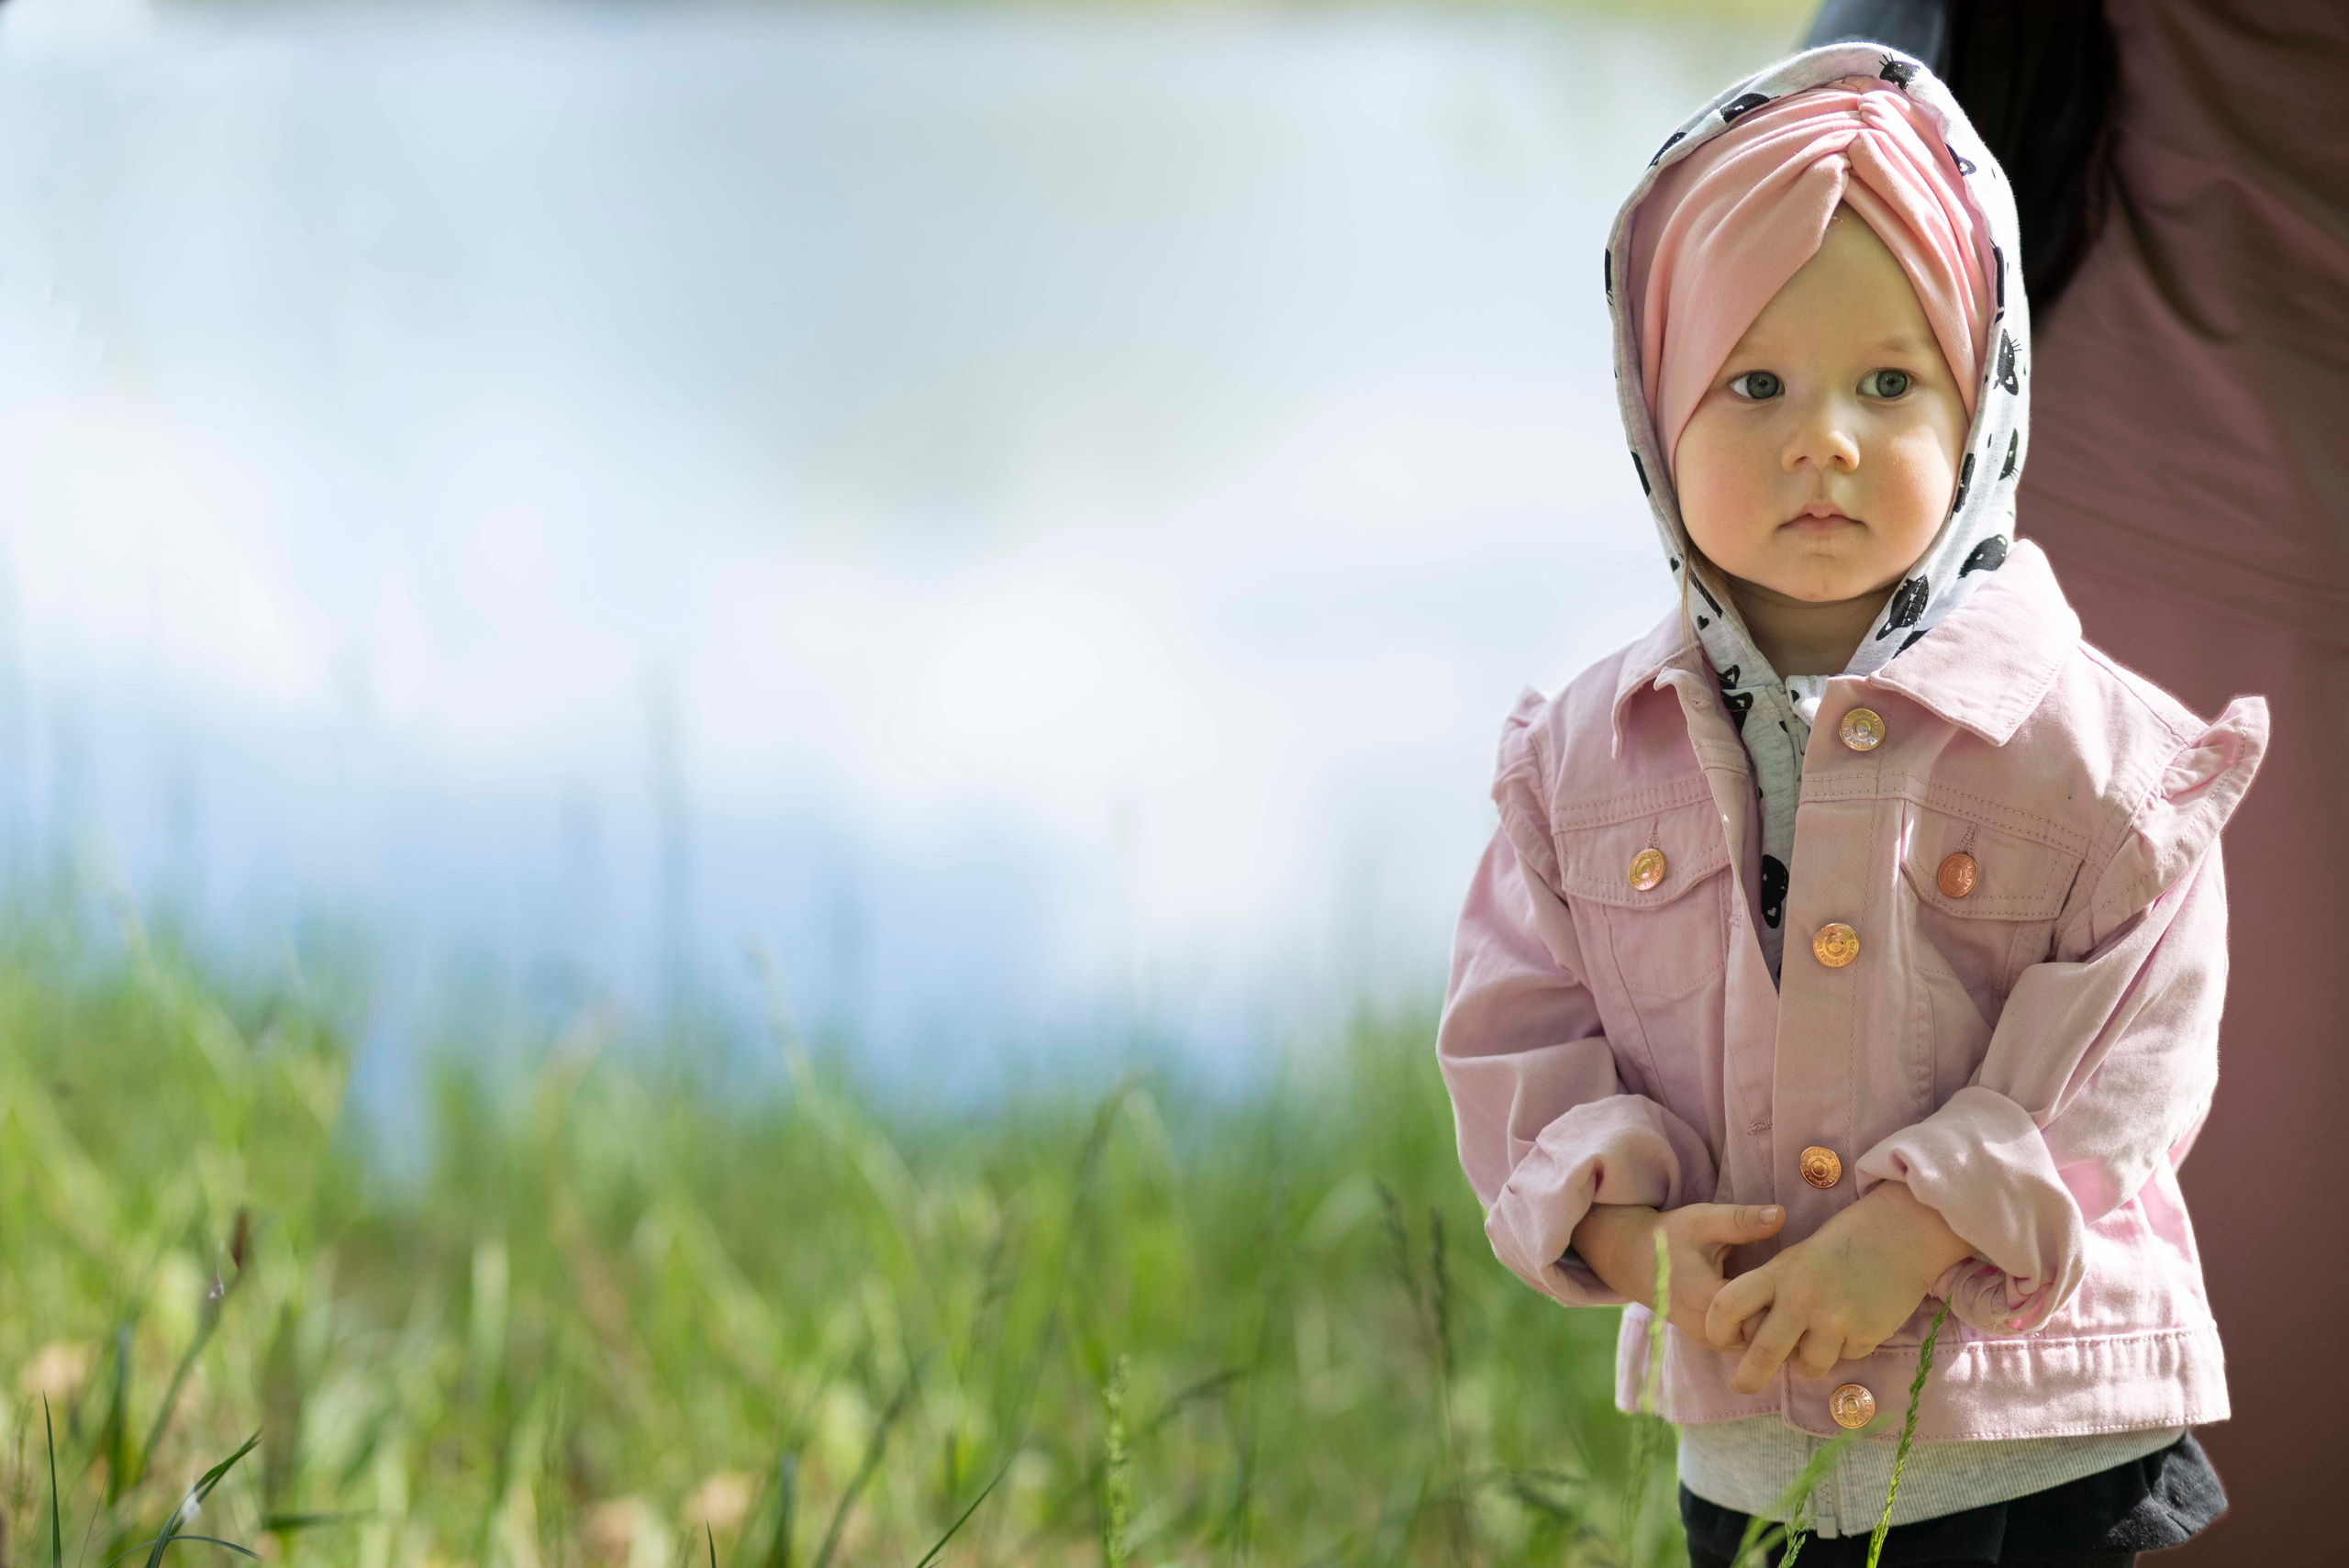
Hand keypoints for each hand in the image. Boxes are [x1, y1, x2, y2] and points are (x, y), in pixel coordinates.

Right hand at [1571, 1201, 1785, 1341]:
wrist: (1630, 1258)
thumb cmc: (1669, 1236)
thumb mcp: (1703, 1220)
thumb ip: (1743, 1220)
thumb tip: (1782, 1214)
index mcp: (1709, 1301)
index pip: (1766, 1317)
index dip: (1790, 1301)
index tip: (1806, 1280)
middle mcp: (1708, 1331)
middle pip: (1765, 1337)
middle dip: (1788, 1316)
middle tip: (1810, 1291)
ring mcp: (1708, 1340)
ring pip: (1757, 1345)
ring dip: (1775, 1324)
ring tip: (1797, 1299)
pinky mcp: (1709, 1341)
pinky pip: (1746, 1343)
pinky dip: (1762, 1328)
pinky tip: (1776, 1306)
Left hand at [1703, 1182, 1973, 1393]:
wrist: (1899, 1234)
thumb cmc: (1838, 1247)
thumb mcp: (1795, 1260)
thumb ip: (1772, 1295)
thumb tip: (1751, 1339)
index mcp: (1778, 1274)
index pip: (1727, 1304)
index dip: (1715, 1328)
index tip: (1718, 1339)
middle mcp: (1802, 1298)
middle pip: (1762, 1353)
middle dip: (1747, 1378)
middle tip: (1742, 1386)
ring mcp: (1836, 1319)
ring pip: (1808, 1366)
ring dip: (1809, 1361)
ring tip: (1820, 1334)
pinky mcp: (1866, 1335)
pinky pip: (1844, 1358)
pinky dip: (1844, 1348)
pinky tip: (1855, 1320)